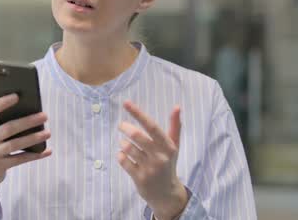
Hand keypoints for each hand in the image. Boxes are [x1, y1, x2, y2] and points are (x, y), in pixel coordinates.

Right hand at [0, 94, 51, 216]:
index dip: (2, 103)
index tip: (17, 96)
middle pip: (9, 128)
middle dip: (28, 121)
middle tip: (45, 116)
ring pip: (15, 144)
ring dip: (33, 138)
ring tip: (47, 132)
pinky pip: (20, 159)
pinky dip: (34, 155)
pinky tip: (46, 151)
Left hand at [117, 100, 188, 219]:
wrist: (166, 193)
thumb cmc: (168, 164)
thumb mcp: (173, 146)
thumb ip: (175, 126)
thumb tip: (177, 106)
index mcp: (168, 146)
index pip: (152, 126)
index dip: (138, 113)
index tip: (126, 103)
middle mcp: (160, 157)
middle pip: (137, 136)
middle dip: (125, 128)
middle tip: (121, 125)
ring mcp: (150, 169)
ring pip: (128, 148)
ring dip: (123, 143)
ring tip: (125, 144)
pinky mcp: (140, 178)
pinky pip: (123, 161)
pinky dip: (120, 155)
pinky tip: (124, 156)